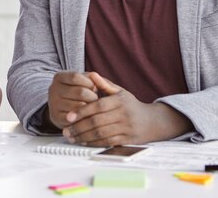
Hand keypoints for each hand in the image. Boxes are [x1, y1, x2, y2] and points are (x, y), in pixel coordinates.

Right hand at [47, 71, 99, 128]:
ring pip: (79, 106)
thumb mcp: (83, 81)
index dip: (89, 82)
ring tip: (92, 107)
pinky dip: (84, 117)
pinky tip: (86, 115)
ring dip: (90, 108)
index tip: (95, 88)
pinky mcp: (56, 117)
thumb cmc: (78, 91)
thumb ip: (92, 78)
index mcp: (59, 77)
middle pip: (80, 92)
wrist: (64, 109)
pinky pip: (76, 117)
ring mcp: (54, 104)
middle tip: (96, 100)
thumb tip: (97, 78)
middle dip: (93, 96)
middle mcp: (53, 89)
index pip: (76, 77)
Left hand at [62, 73, 192, 145]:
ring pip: (101, 134)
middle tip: (66, 131)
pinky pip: (107, 142)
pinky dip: (93, 143)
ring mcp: (126, 128)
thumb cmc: (130, 105)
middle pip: (97, 122)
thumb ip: (104, 84)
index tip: (68, 116)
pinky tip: (83, 142)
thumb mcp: (120, 92)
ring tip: (71, 137)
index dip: (82, 111)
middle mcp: (123, 115)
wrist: (152, 121)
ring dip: (83, 137)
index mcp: (119, 101)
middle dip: (79, 127)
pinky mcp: (127, 140)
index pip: (97, 106)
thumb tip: (91, 75)